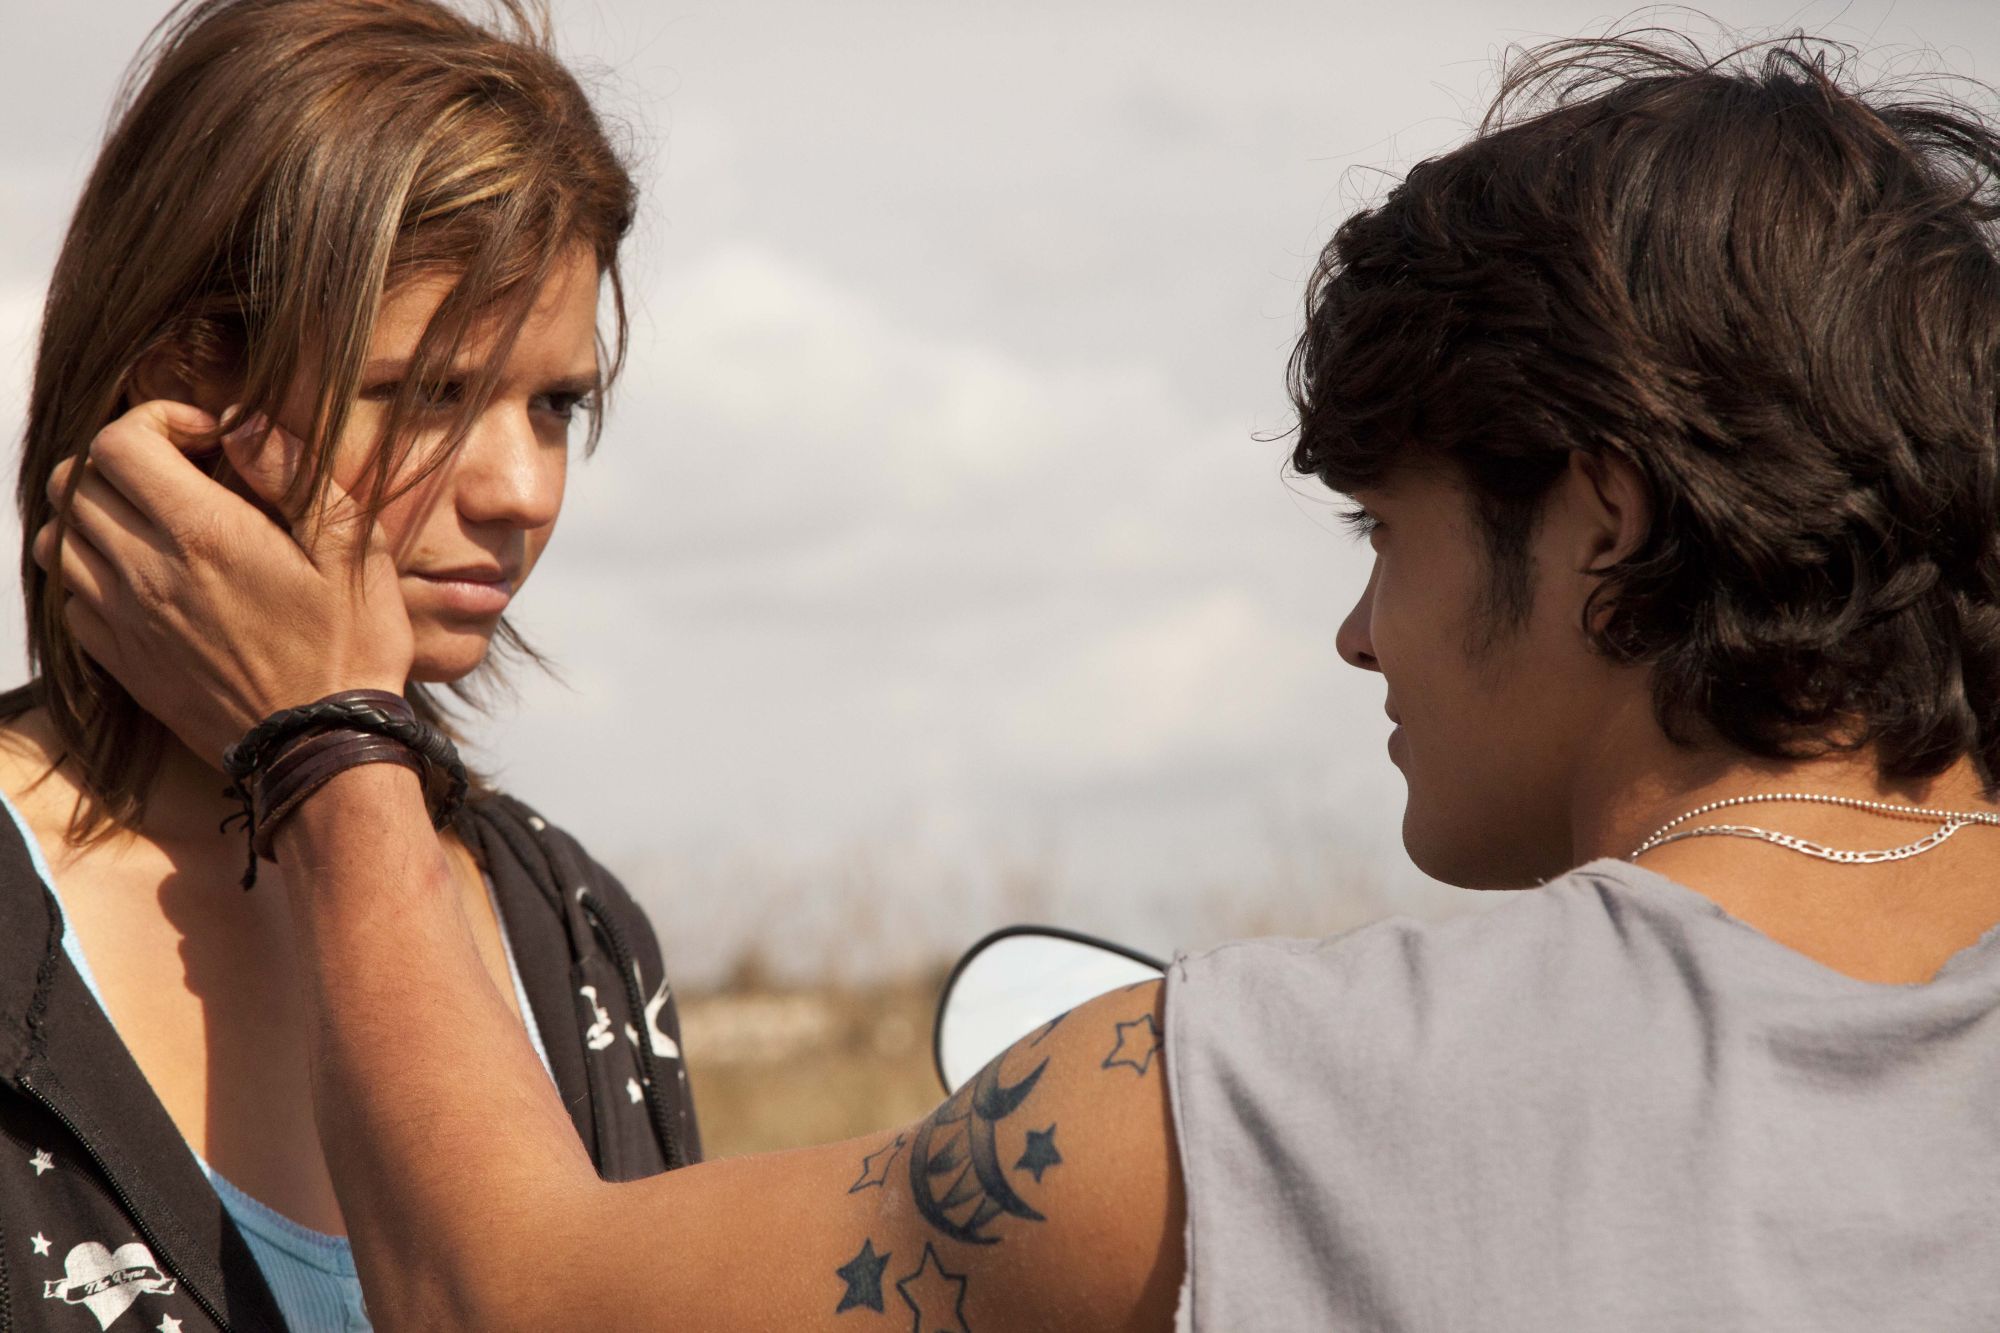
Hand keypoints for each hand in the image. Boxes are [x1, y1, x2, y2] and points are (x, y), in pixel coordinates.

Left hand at [33, 400, 413, 766]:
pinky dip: (90, 574)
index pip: (118, 442)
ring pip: (57, 538)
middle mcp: (147, 573)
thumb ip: (295, 472)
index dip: (157, 421)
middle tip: (182, 474)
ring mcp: (127, 621)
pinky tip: (144, 579)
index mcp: (204, 534)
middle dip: (123, 459)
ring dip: (95, 514)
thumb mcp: (355, 547)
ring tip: (153, 522)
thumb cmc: (351, 644)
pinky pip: (69, 599)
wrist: (324, 747)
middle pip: (75, 481)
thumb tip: (241, 424)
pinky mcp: (123, 662)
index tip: (209, 440)